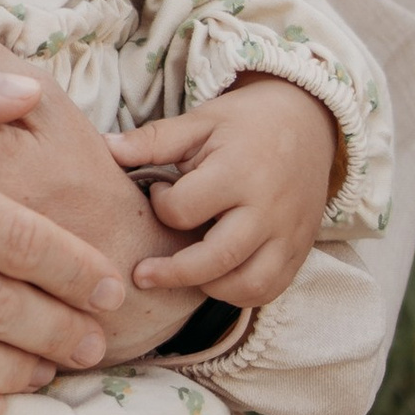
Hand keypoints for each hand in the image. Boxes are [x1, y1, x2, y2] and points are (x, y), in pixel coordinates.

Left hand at [108, 75, 339, 313]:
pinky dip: (241, 294)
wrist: (309, 121)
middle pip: (216, 259)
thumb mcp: (201, 121)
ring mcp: (288, 233)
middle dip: (172, 273)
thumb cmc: (246, 122)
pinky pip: (271, 289)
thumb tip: (105, 148)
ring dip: (209, 288)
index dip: (162, 206)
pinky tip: (217, 279)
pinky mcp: (301, 249)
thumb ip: (154, 139)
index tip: (161, 193)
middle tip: (141, 274)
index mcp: (239, 171)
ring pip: (248, 285)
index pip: (184, 210)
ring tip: (185, 275)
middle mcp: (268, 208)